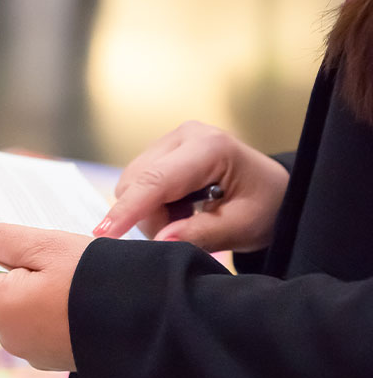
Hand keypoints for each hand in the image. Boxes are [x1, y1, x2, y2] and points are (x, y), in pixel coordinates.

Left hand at [0, 213, 89, 370]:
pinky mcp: (52, 356)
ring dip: (12, 284)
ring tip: (37, 256)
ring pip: (4, 310)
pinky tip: (54, 283)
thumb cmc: (99, 278)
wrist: (153, 324)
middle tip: (10, 236)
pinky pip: (27, 324)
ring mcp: (30, 351)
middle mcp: (8, 335)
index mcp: (0, 307)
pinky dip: (31, 303)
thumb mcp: (47, 246)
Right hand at [93, 121, 288, 251]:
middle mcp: (184, 135)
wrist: (273, 191)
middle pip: (136, 183)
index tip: (104, 233)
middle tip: (183, 232)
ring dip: (150, 212)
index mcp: (209, 147)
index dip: (128, 209)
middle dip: (149, 216)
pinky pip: (137, 184)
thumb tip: (160, 242)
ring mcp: (170, 141)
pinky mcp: (161, 151)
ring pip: (131, 185)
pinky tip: (180, 207)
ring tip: (187, 218)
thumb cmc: (265, 206)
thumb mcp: (242, 227)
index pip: (156, 180)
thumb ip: (201, 234)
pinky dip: (152, 204)